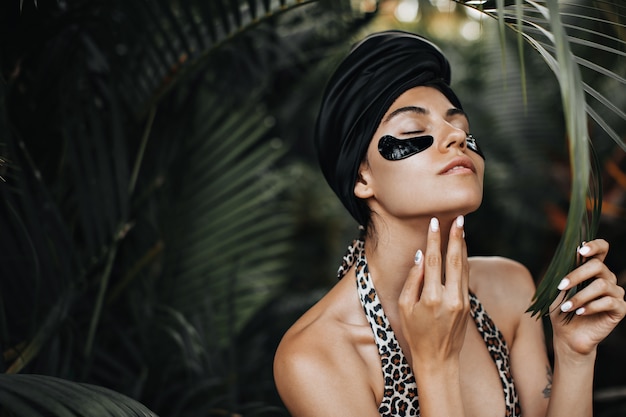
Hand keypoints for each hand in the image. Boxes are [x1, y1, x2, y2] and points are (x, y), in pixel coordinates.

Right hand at [398, 216, 469, 366]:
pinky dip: (464, 262)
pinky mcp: (468, 306)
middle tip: (459, 218)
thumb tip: (420, 256)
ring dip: (463, 246)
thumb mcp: (405, 307)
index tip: (434, 222)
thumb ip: (413, 280)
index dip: (434, 240)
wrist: (438, 359)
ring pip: (464, 267)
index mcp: (431, 298)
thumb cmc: (415, 333)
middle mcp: (450, 298)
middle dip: (456, 237)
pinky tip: (462, 250)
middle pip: (455, 260)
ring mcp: (462, 302)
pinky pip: (466, 278)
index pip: (433, 261)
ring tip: (462, 228)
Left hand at [550, 239, 625, 356]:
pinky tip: (579, 312)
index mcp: (593, 270)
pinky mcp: (620, 309)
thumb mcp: (559, 290)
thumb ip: (566, 272)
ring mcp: (615, 293)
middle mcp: (607, 278)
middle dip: (577, 275)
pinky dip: (591, 306)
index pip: (602, 249)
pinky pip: (609, 302)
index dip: (594, 246)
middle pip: (598, 266)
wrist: (568, 335)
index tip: (580, 251)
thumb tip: (574, 253)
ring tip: (566, 307)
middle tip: (561, 287)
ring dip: (580, 296)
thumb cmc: (562, 309)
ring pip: (601, 285)